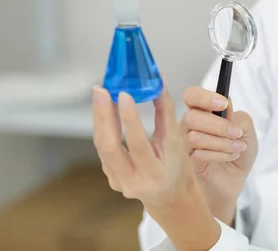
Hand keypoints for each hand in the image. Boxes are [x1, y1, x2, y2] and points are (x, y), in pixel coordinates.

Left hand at [92, 86, 220, 250]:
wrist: (171, 196)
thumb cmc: (178, 166)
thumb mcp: (177, 141)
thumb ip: (166, 112)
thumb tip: (159, 82)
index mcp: (155, 174)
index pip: (138, 145)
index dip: (130, 119)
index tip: (124, 95)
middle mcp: (134, 182)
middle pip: (111, 147)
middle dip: (104, 115)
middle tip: (102, 90)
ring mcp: (119, 182)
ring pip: (102, 146)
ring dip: (100, 117)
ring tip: (101, 94)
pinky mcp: (111, 178)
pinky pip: (102, 149)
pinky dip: (102, 126)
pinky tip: (103, 109)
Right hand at [181, 86, 258, 224]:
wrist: (234, 181)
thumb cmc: (238, 153)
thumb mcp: (248, 133)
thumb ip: (240, 118)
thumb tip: (228, 109)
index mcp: (203, 111)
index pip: (192, 95)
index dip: (204, 97)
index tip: (223, 104)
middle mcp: (189, 125)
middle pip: (191, 116)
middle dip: (218, 125)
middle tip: (236, 133)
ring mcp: (184, 144)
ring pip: (195, 136)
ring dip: (222, 142)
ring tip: (238, 148)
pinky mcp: (186, 162)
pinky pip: (197, 154)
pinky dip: (219, 154)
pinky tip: (229, 157)